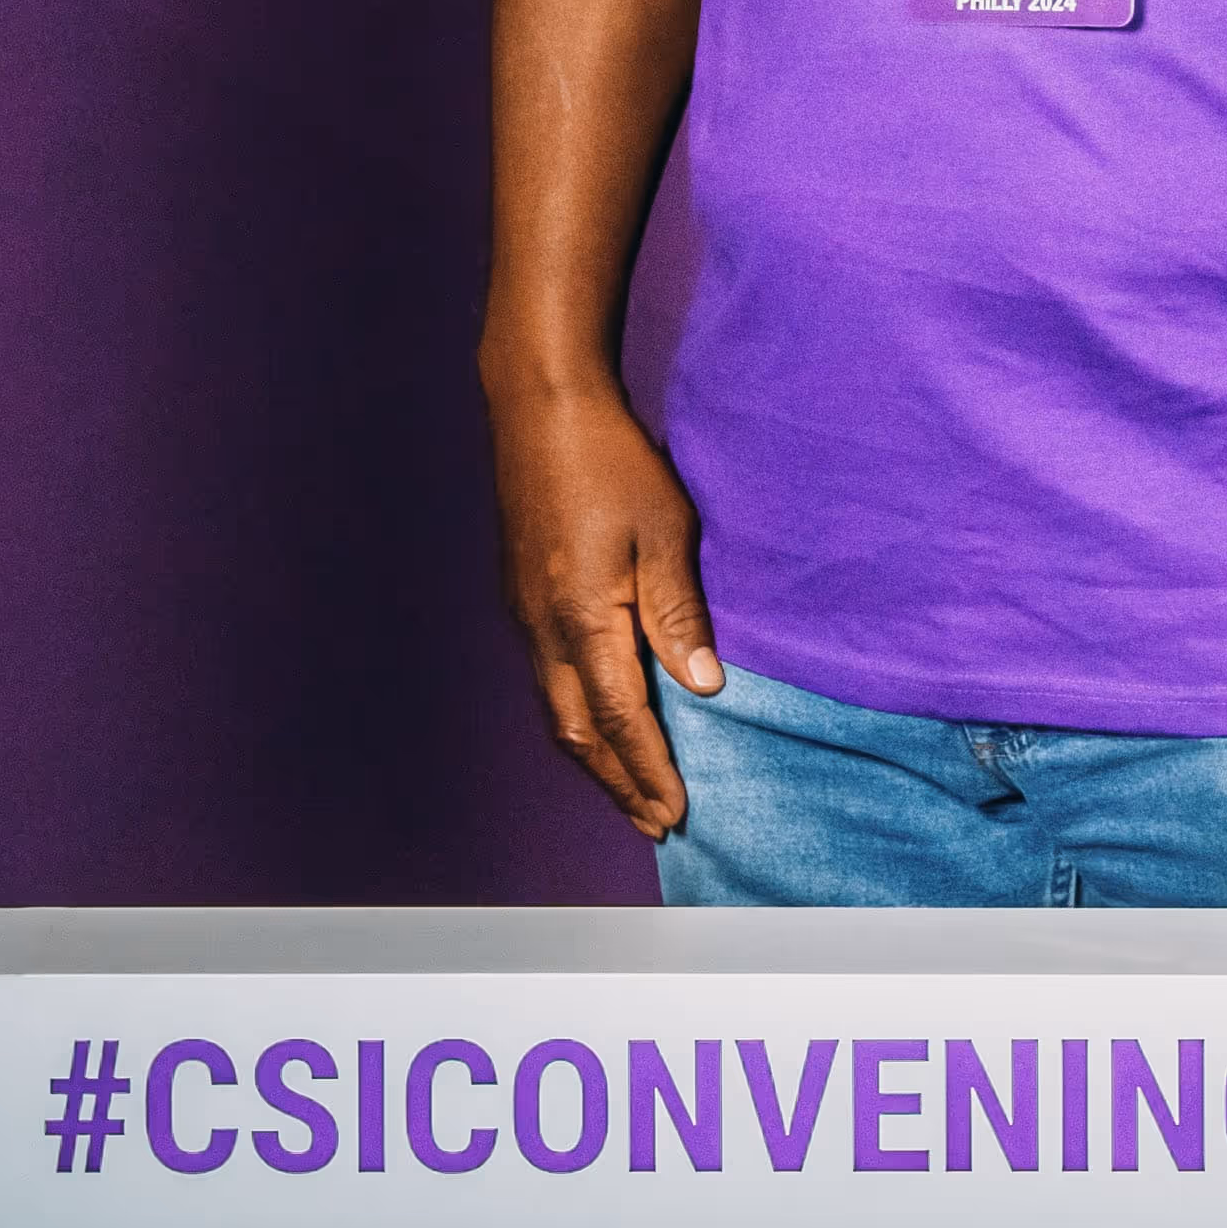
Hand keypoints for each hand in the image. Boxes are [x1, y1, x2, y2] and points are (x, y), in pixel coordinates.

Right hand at [491, 373, 722, 835]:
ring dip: (596, 756)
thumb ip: (679, 613)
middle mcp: (544, 628)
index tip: (675, 813)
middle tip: (657, 822)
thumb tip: (704, 688)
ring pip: (556, 710)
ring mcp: (526, 614)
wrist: (540, 405)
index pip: (618, 719)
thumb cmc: (610, 460)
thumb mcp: (664, 529)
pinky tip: (601, 719)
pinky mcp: (522, 597)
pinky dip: (578, 717)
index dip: (648, 770)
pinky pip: (548, 680)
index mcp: (581, 617)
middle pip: (578, 732)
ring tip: (632, 787)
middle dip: (619, 782)